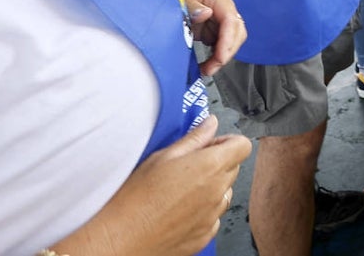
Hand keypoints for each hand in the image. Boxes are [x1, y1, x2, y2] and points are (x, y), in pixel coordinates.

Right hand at [49, 115, 251, 255]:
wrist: (120, 239)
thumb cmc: (136, 198)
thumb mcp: (162, 157)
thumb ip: (194, 138)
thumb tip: (210, 124)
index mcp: (211, 167)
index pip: (242, 146)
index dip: (227, 142)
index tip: (210, 145)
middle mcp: (218, 192)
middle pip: (233, 168)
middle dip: (218, 162)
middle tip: (189, 165)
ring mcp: (213, 216)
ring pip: (225, 193)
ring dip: (212, 187)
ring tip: (180, 189)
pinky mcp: (204, 236)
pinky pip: (214, 218)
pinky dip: (203, 211)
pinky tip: (178, 210)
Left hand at [181, 0, 245, 76]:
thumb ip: (191, 6)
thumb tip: (205, 14)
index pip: (231, 20)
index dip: (228, 41)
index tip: (220, 57)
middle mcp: (223, 7)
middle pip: (237, 32)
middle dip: (226, 53)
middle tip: (211, 68)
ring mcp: (221, 19)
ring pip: (233, 40)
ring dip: (223, 57)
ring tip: (207, 68)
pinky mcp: (216, 29)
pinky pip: (224, 45)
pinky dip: (218, 56)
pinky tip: (208, 64)